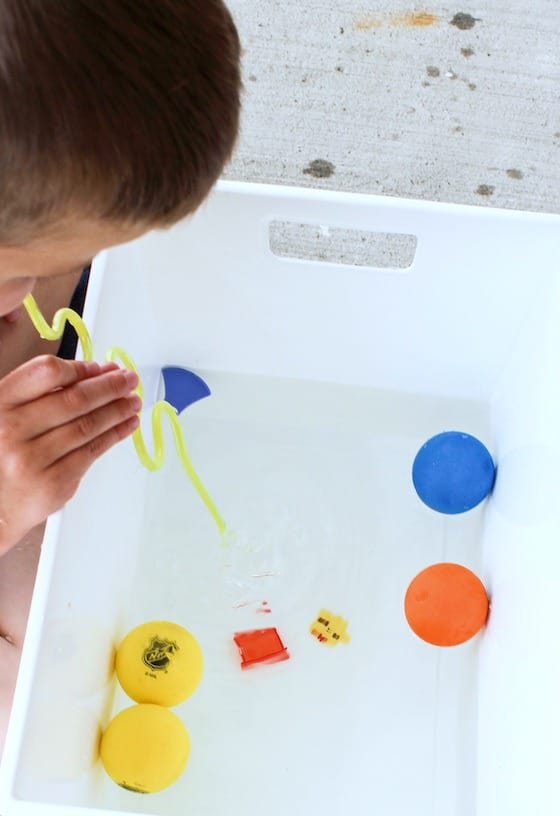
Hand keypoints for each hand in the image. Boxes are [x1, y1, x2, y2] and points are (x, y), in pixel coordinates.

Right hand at [0, 355, 140, 553]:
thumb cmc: (4, 453)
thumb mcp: (8, 414)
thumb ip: (42, 394)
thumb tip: (96, 374)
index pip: (46, 373)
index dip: (81, 368)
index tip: (102, 368)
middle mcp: (12, 430)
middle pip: (74, 399)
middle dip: (109, 387)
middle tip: (128, 380)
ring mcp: (33, 459)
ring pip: (88, 426)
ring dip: (117, 410)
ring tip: (132, 401)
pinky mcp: (54, 483)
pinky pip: (93, 452)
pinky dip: (115, 435)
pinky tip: (126, 424)